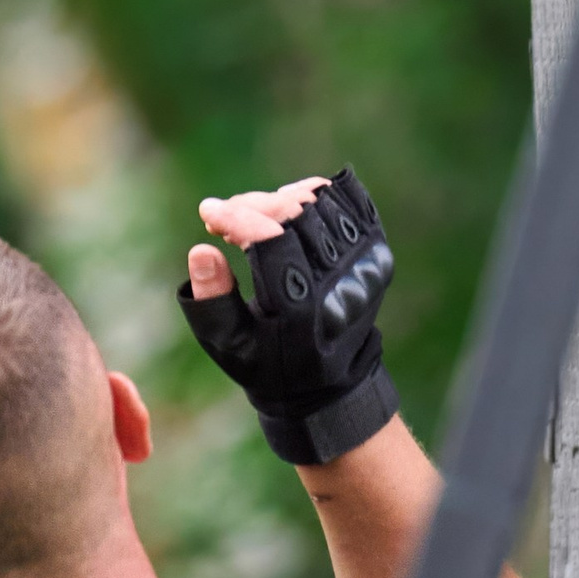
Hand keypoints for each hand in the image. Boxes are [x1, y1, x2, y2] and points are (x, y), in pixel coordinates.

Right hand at [179, 169, 397, 468]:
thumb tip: (201, 250)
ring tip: (255, 216)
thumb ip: (212, 300)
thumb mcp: (230, 345)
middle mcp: (337, 282)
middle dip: (250, 205)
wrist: (331, 382)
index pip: (269, 238)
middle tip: (226, 216)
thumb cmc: (269, 364)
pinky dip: (313, 195)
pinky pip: (346, 200)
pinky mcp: (376, 254)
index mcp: (301, 308)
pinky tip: (289, 209)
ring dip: (277, 199)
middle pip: (292, 212)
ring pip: (319, 200)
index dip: (234, 216)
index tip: (207, 213)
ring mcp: (363, 265)